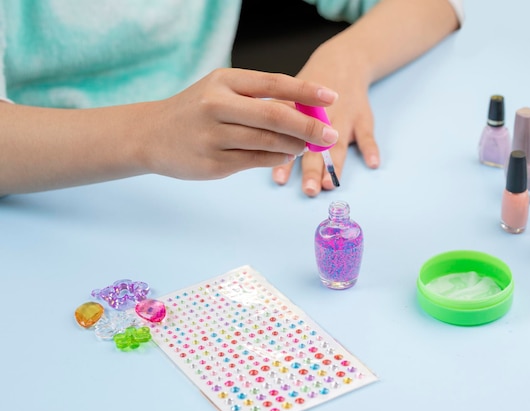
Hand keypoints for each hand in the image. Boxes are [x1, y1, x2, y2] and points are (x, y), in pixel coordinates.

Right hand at [142, 68, 339, 179]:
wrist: (151, 135)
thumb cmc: (195, 111)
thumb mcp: (221, 92)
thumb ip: (258, 98)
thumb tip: (304, 109)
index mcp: (224, 81)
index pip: (274, 83)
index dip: (307, 90)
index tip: (332, 97)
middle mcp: (217, 105)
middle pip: (275, 114)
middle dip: (309, 126)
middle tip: (330, 134)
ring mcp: (213, 136)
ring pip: (267, 141)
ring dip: (294, 145)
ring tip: (306, 145)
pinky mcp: (212, 163)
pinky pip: (255, 161)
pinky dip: (277, 159)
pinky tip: (285, 156)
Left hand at [271, 45, 379, 196]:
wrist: (343, 62)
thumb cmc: (309, 91)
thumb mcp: (288, 98)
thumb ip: (274, 124)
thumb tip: (253, 150)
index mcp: (299, 114)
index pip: (289, 140)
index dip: (284, 160)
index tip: (279, 180)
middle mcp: (320, 119)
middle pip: (315, 148)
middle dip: (311, 170)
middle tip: (308, 190)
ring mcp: (344, 119)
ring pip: (339, 145)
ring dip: (335, 166)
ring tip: (329, 185)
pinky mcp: (363, 119)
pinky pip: (367, 135)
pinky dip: (371, 149)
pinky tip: (373, 164)